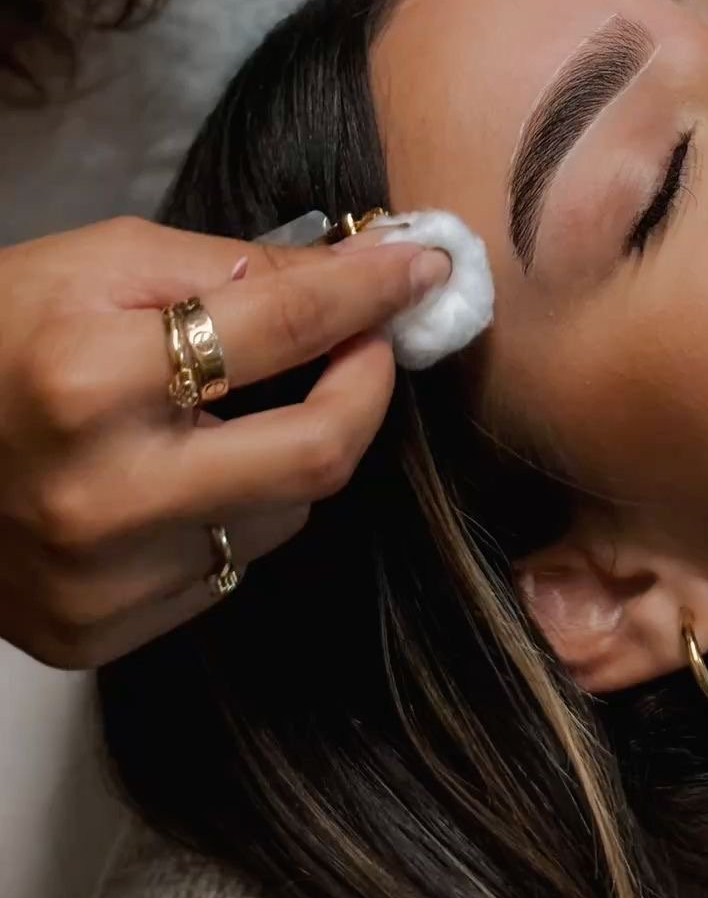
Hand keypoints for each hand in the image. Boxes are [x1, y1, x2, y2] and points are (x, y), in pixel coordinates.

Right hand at [0, 218, 447, 666]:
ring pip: (284, 515)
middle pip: (317, 454)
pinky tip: (188, 469)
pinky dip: (237, 508)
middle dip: (368, 386)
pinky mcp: (95, 637)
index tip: (424, 266)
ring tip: (240, 405)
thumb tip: (360, 271)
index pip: (282, 329)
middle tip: (368, 342)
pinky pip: (230, 568)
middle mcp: (105, 498)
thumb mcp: (104, 261)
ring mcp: (101, 583)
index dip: (369, 291)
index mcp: (94, 382)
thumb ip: (234, 267)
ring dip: (295, 449)